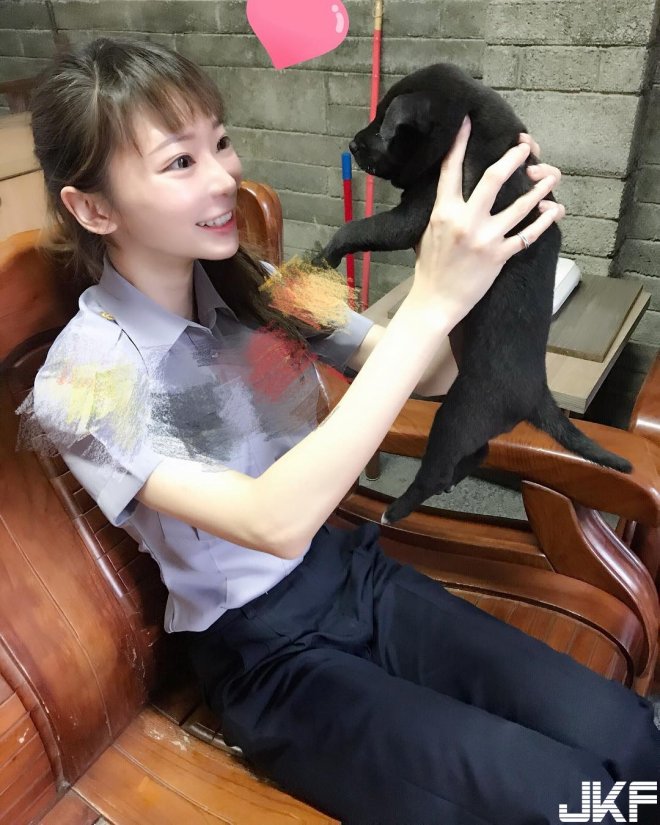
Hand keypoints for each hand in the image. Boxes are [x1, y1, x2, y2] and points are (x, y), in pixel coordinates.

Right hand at [410, 116, 564, 325]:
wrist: (436, 301)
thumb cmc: (429, 267)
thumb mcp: (427, 232)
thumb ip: (440, 209)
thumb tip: (447, 189)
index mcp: (443, 212)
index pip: (451, 170)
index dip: (460, 143)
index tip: (469, 121)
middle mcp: (466, 221)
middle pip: (493, 179)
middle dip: (513, 158)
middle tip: (525, 146)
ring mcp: (485, 238)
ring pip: (520, 206)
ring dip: (540, 188)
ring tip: (552, 176)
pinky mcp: (499, 256)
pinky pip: (528, 234)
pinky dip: (545, 221)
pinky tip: (556, 210)